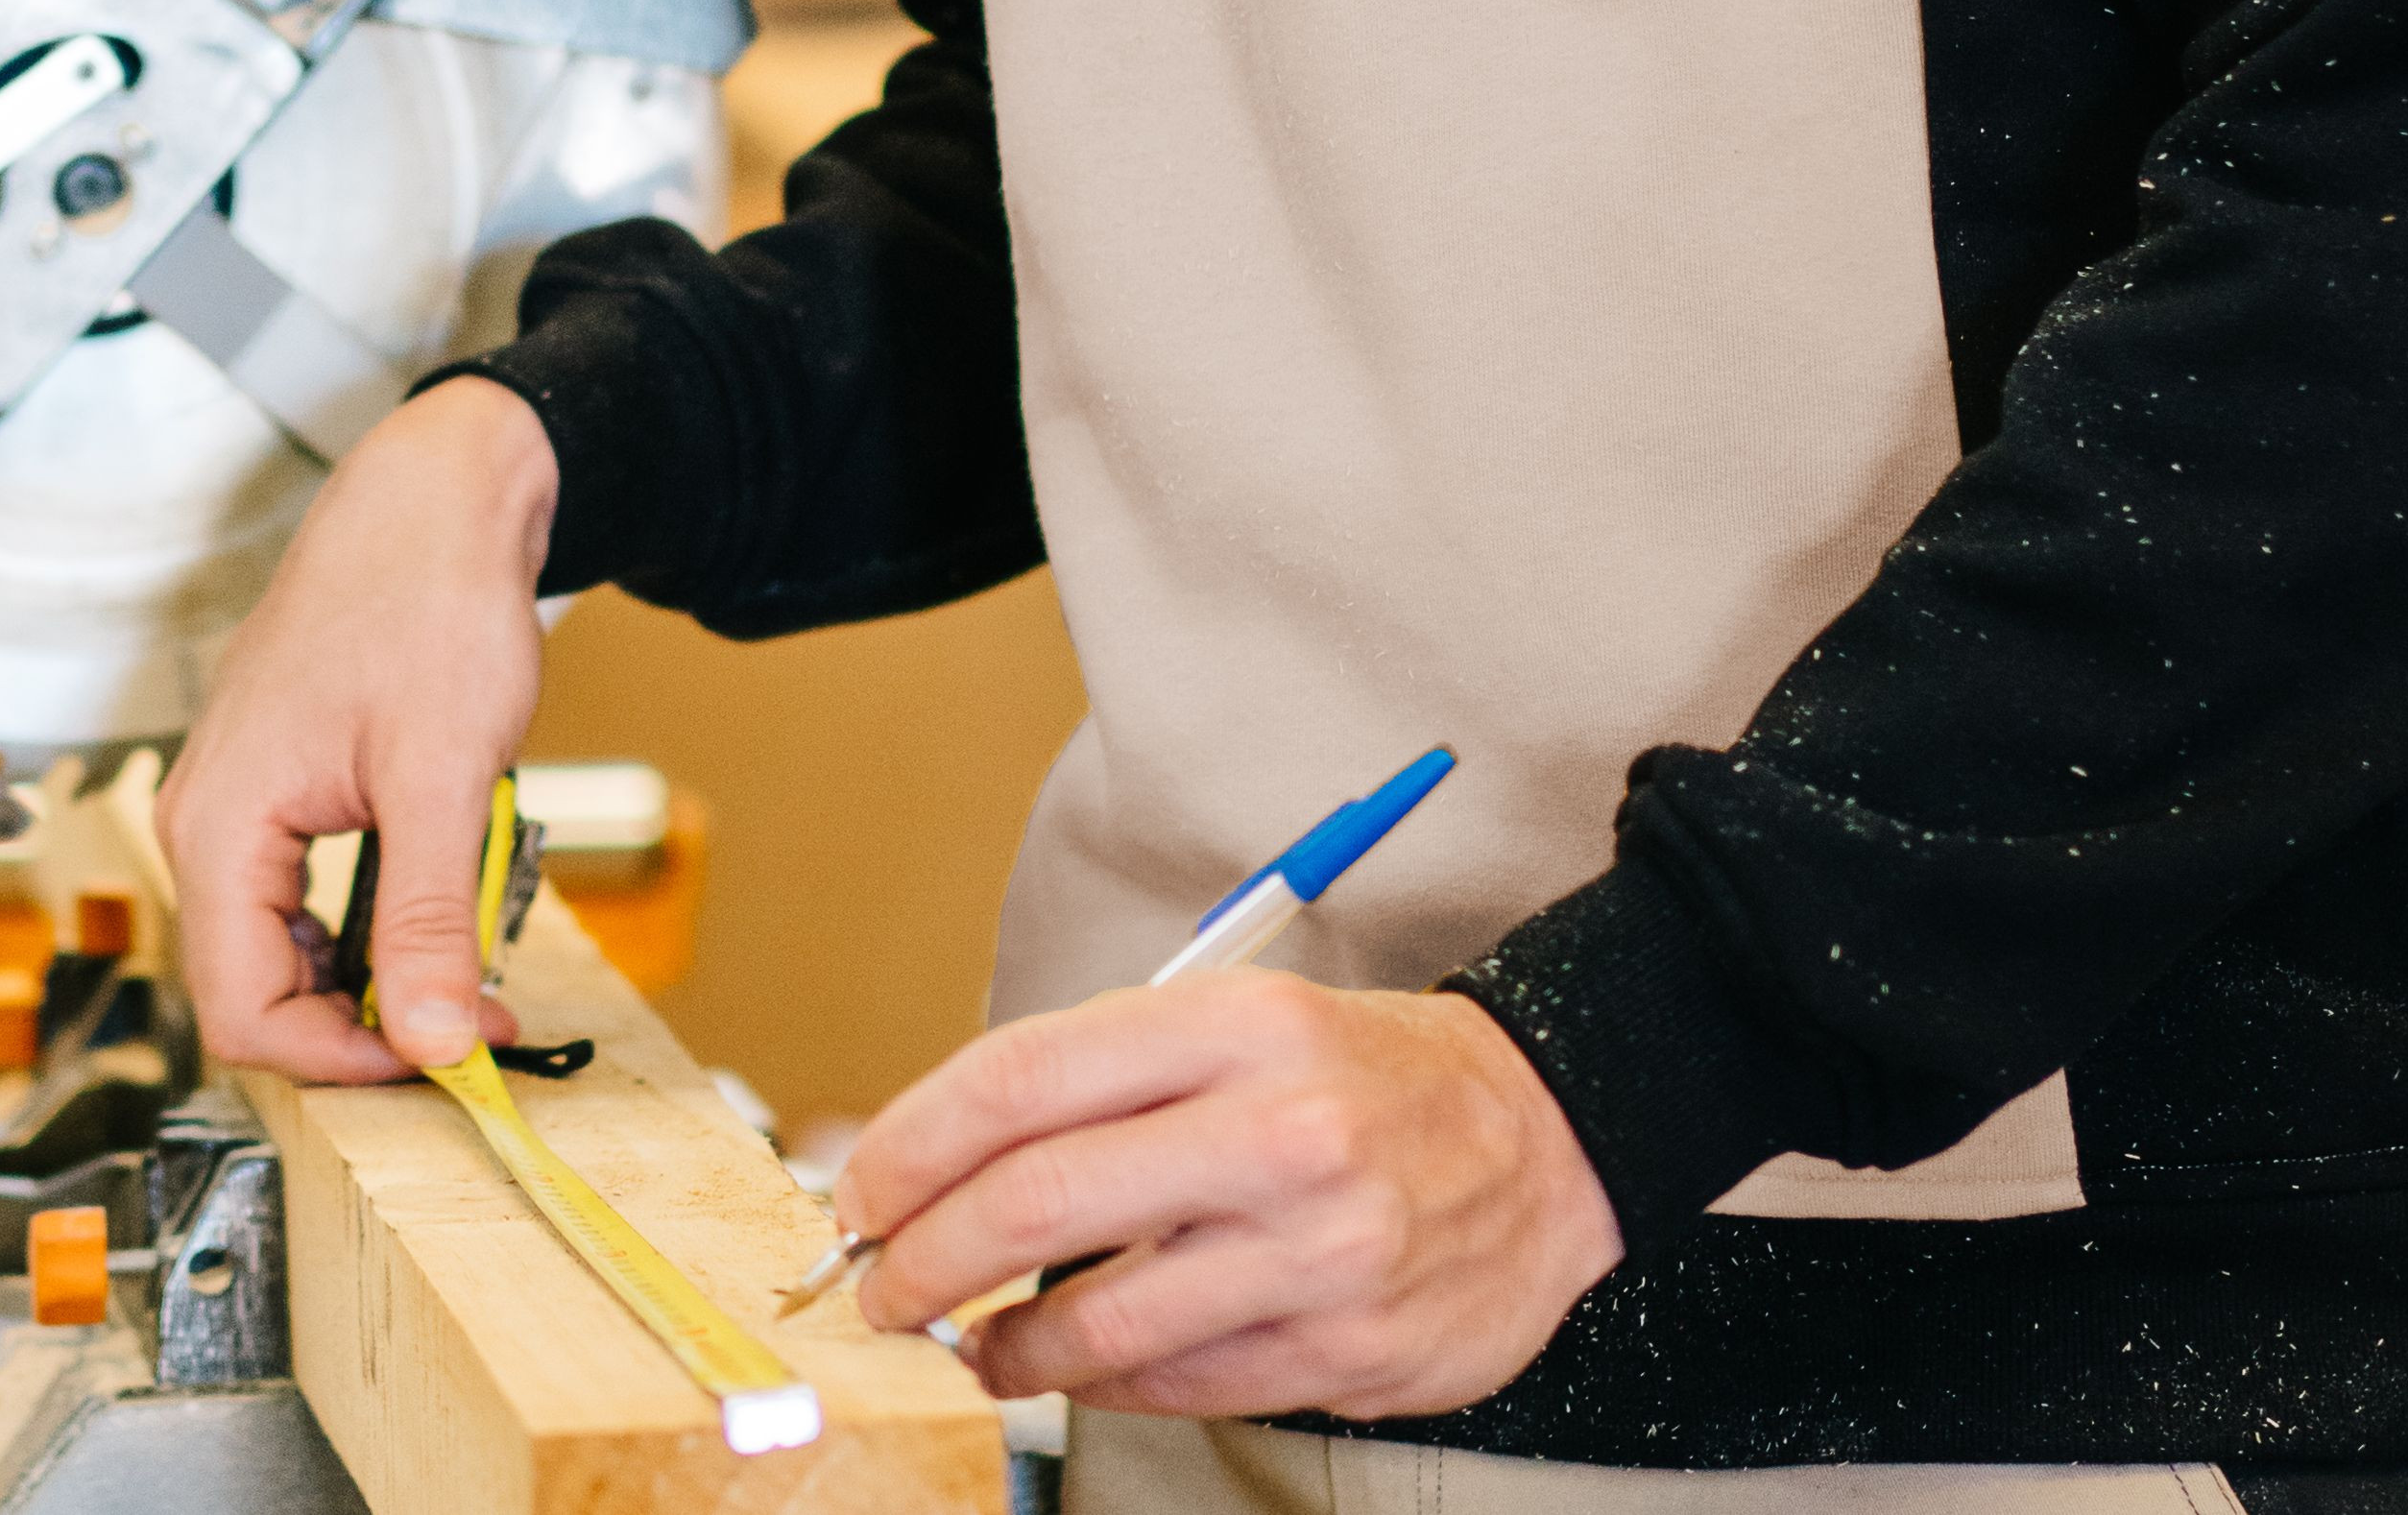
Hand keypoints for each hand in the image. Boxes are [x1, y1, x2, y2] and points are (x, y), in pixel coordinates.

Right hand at [160, 376, 558, 1082]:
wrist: (436, 495)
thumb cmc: (427, 598)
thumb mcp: (441, 774)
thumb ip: (428, 917)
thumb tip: (428, 1043)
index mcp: (218, 826)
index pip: (244, 1014)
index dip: (344, 1061)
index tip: (442, 1056)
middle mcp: (208, 822)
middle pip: (257, 989)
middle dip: (363, 1026)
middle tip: (470, 1023)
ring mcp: (239, 803)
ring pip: (283, 946)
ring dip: (372, 976)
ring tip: (465, 969)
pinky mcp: (280, 787)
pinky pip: (303, 895)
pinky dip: (371, 923)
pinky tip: (435, 913)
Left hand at [833, 974, 1621, 1422]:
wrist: (1546, 1141)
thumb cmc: (1364, 1076)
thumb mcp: (1242, 1022)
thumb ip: (1105, 1079)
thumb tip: (946, 1156)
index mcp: (1235, 1024)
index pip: (1021, 1078)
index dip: (912, 1143)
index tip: (860, 1190)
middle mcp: (1275, 1130)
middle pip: (1036, 1200)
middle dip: (923, 1257)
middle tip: (877, 1285)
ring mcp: (1316, 1250)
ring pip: (1098, 1322)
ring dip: (1000, 1348)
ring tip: (968, 1344)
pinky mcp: (1346, 1348)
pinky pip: (1177, 1384)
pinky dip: (1102, 1385)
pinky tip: (1077, 1368)